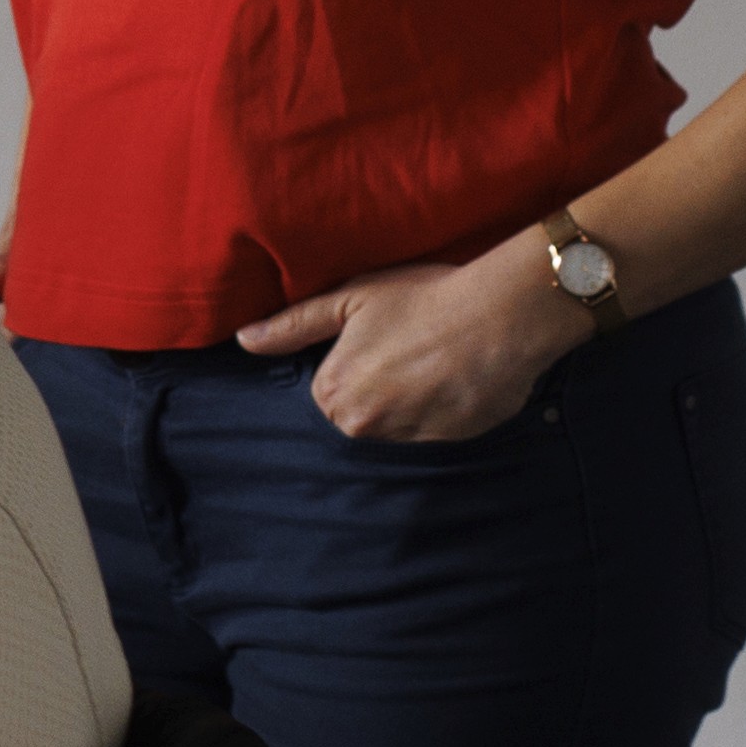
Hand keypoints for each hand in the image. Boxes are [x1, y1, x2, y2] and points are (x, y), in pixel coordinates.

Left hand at [239, 237, 591, 444]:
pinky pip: (436, 433)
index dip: (355, 361)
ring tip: (438, 361)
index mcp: (333, 394)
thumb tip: (244, 341)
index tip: (383, 338)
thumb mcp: (349, 300)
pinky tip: (459, 378)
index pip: (330, 390)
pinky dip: (444, 411)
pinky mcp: (450, 446)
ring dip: (413, 401)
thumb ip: (293, 326)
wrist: (500, 316)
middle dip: (381, 386)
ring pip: (399, 426)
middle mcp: (365, 428)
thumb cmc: (423, 299)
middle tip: (413, 348)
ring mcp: (409, 442)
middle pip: (362, 412)